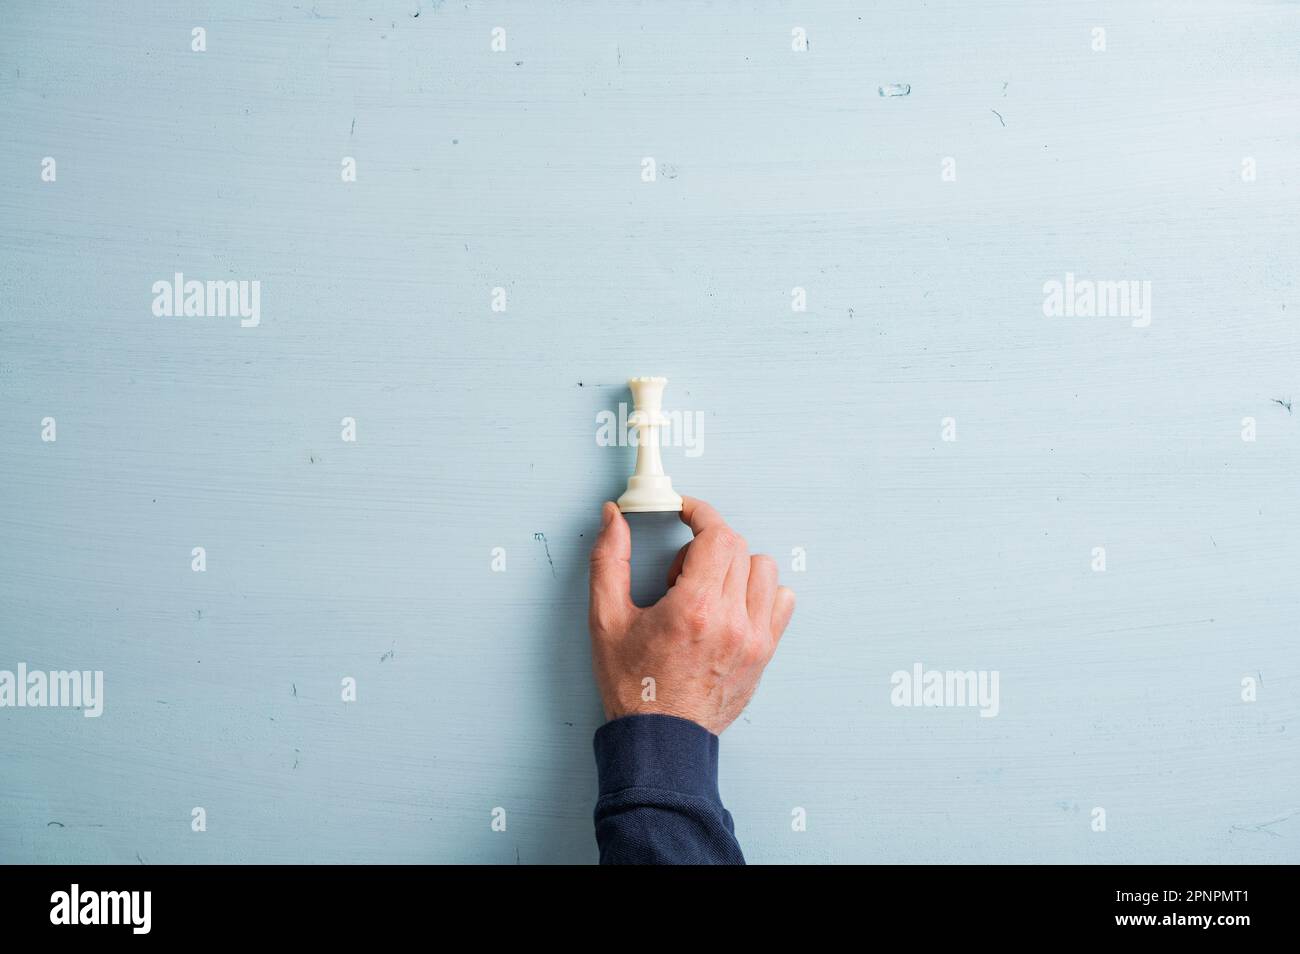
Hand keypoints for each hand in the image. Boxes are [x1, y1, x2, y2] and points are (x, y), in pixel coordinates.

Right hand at [588, 496, 794, 734]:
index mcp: (695, 608)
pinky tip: (729, 608)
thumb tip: (613, 517)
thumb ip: (608, 561)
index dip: (700, 513)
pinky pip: (781, 601)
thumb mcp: (606, 620)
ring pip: (763, 570)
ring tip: (704, 593)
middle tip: (677, 574)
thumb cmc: (633, 686)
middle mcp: (732, 621)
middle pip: (738, 548)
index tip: (685, 511)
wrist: (660, 740)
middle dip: (705, 545)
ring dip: (734, 567)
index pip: (718, 534)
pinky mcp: (765, 654)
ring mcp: (754, 639)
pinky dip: (759, 594)